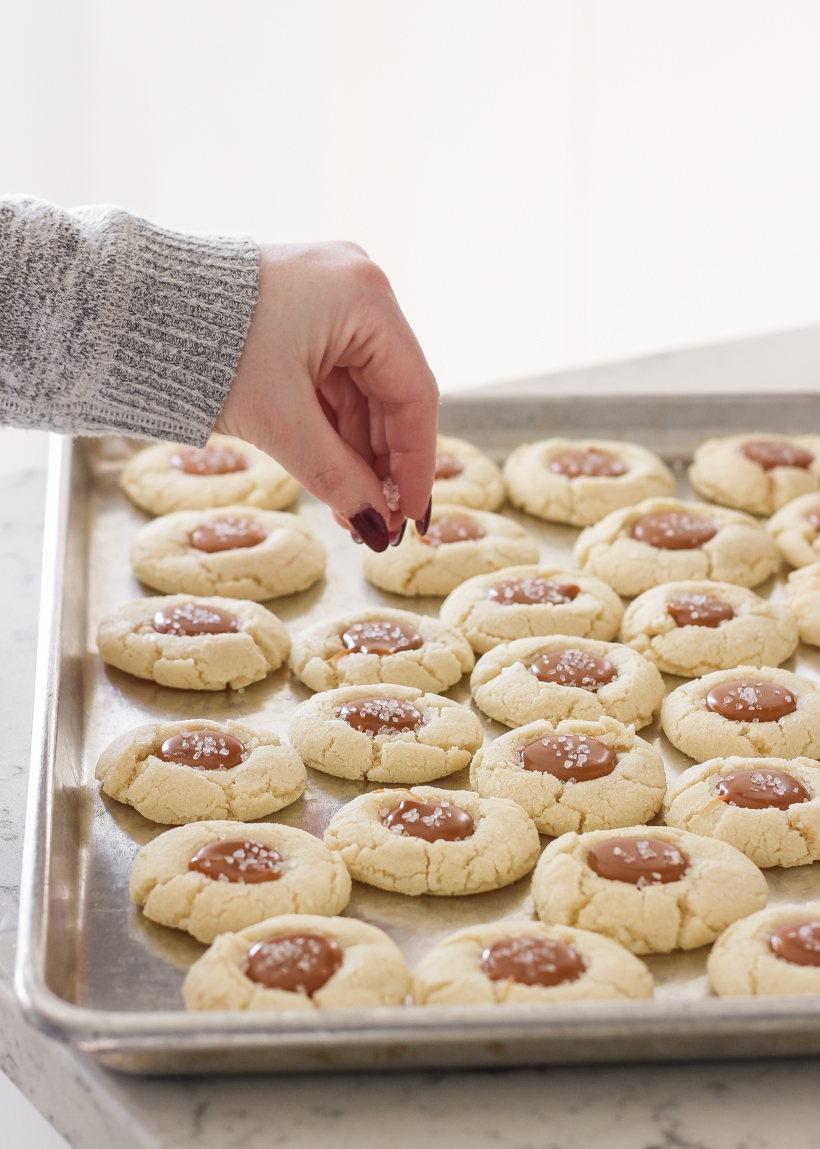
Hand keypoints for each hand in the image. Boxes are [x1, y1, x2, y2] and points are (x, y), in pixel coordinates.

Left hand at [216, 242, 438, 549]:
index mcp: (366, 298)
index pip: (415, 394)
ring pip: (364, 392)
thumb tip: (376, 527)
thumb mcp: (277, 421)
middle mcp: (359, 287)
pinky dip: (334, 428)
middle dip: (383, 464)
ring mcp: (331, 297)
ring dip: (359, 452)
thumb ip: (337, 477)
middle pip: (392, 393)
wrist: (127, 307)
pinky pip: (335, 380)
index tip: (414, 517)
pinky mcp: (303, 313)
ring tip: (351, 511)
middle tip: (379, 523)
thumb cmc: (203, 347)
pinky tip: (333, 474)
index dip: (417, 464)